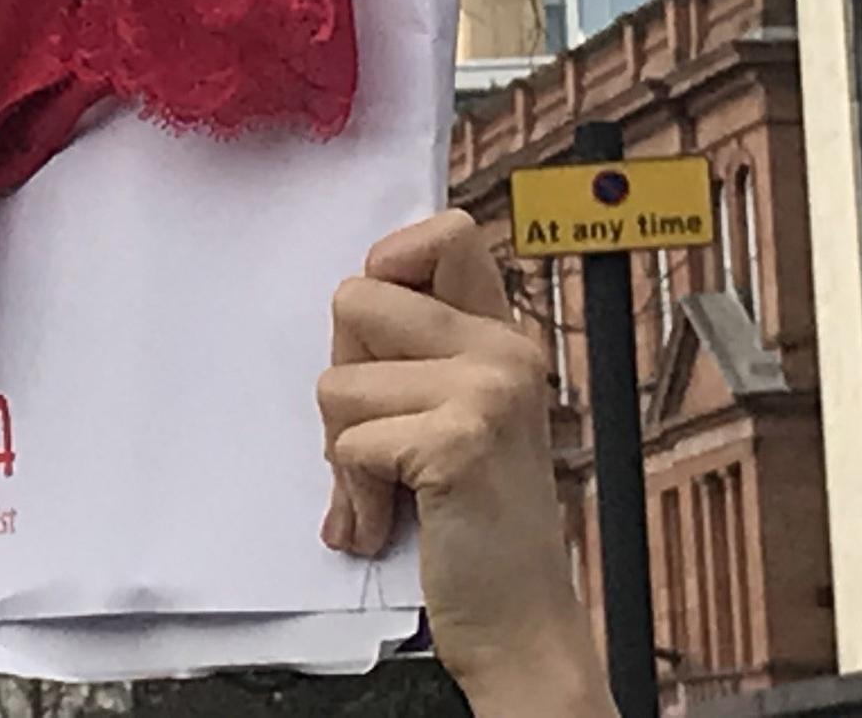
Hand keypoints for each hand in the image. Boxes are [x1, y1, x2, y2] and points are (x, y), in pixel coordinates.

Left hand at [316, 211, 612, 717]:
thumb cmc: (475, 524)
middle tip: (376, 436)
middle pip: (355, 298)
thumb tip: (350, 296)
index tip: (380, 334)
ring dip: (341, 450)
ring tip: (385, 490)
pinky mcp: (458, 443)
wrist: (523, 628)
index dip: (388, 264)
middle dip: (343, 374)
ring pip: (338, 380)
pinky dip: (352, 494)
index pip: (443, 233)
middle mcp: (503, 351)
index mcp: (501, 336)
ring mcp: (486, 393)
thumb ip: (422, 354)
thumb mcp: (461, 417)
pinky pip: (348, 443)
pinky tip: (385, 522)